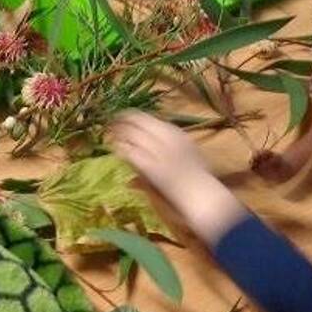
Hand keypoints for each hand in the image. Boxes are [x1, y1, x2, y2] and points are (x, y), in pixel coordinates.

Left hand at [110, 112, 244, 245]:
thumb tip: (157, 140)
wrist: (200, 193)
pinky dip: (122, 149)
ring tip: (110, 134)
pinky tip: (117, 150)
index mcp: (176, 133)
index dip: (135, 117)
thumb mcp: (190, 153)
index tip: (125, 119)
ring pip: (132, 135)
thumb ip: (173, 144)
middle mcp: (166, 137)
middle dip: (123, 120)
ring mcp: (158, 151)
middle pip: (138, 121)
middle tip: (111, 123)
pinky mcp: (151, 166)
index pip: (149, 118)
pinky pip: (132, 153)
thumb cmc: (198, 176)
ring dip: (119, 133)